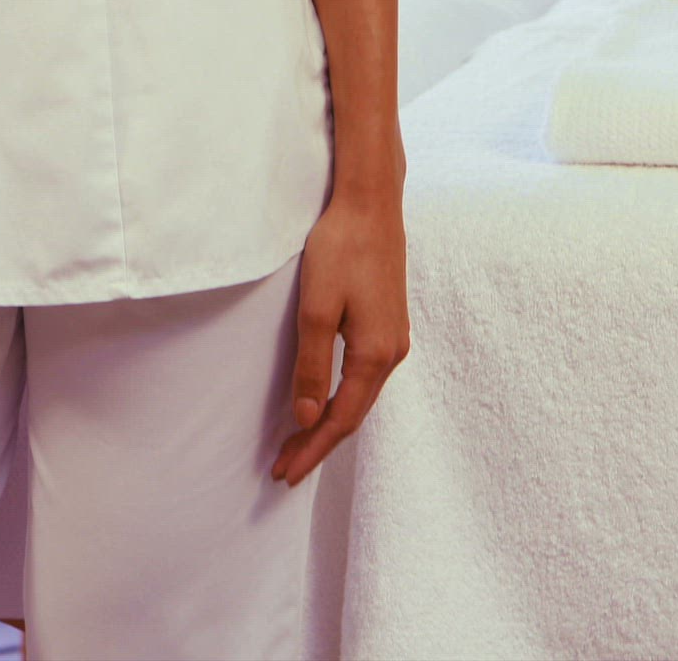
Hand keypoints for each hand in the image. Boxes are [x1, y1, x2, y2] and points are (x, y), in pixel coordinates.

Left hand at [272, 192, 408, 486]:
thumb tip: (305, 417)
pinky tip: (324, 402)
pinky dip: (341, 399)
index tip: (285, 473)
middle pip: (352, 414)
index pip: (340, 419)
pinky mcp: (388, 325)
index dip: (311, 449)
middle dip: (318, 444)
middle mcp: (392, 353)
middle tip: (283, 469)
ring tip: (298, 444)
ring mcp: (393, 339)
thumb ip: (312, 366)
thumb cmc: (341, 249)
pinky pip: (364, 378)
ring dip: (329, 423)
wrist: (371, 204)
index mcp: (375, 354)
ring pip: (359, 397)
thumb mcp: (317, 309)